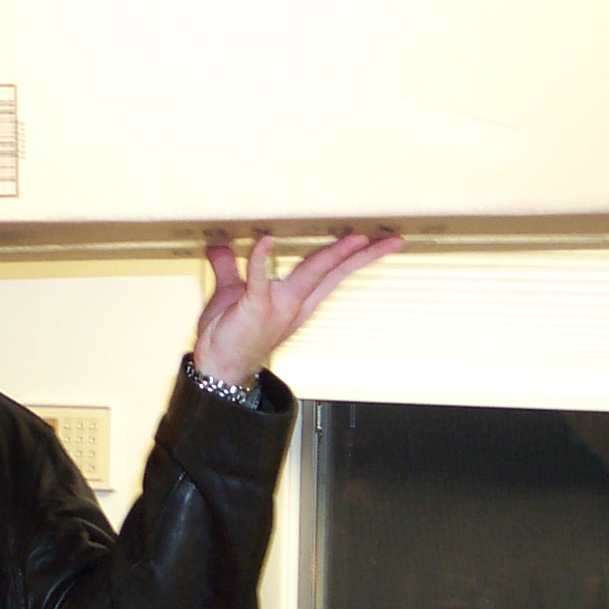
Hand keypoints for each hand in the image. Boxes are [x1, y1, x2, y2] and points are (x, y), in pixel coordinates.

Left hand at [193, 232, 403, 385]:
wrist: (218, 369)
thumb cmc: (229, 337)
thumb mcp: (233, 294)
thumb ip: (230, 268)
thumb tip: (219, 247)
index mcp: (296, 299)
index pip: (332, 273)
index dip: (356, 257)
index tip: (378, 241)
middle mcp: (294, 304)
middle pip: (335, 274)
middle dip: (364, 256)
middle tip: (389, 240)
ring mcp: (278, 307)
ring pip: (311, 275)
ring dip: (333, 255)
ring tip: (356, 238)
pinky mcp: (255, 309)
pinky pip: (260, 281)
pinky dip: (261, 260)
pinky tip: (266, 241)